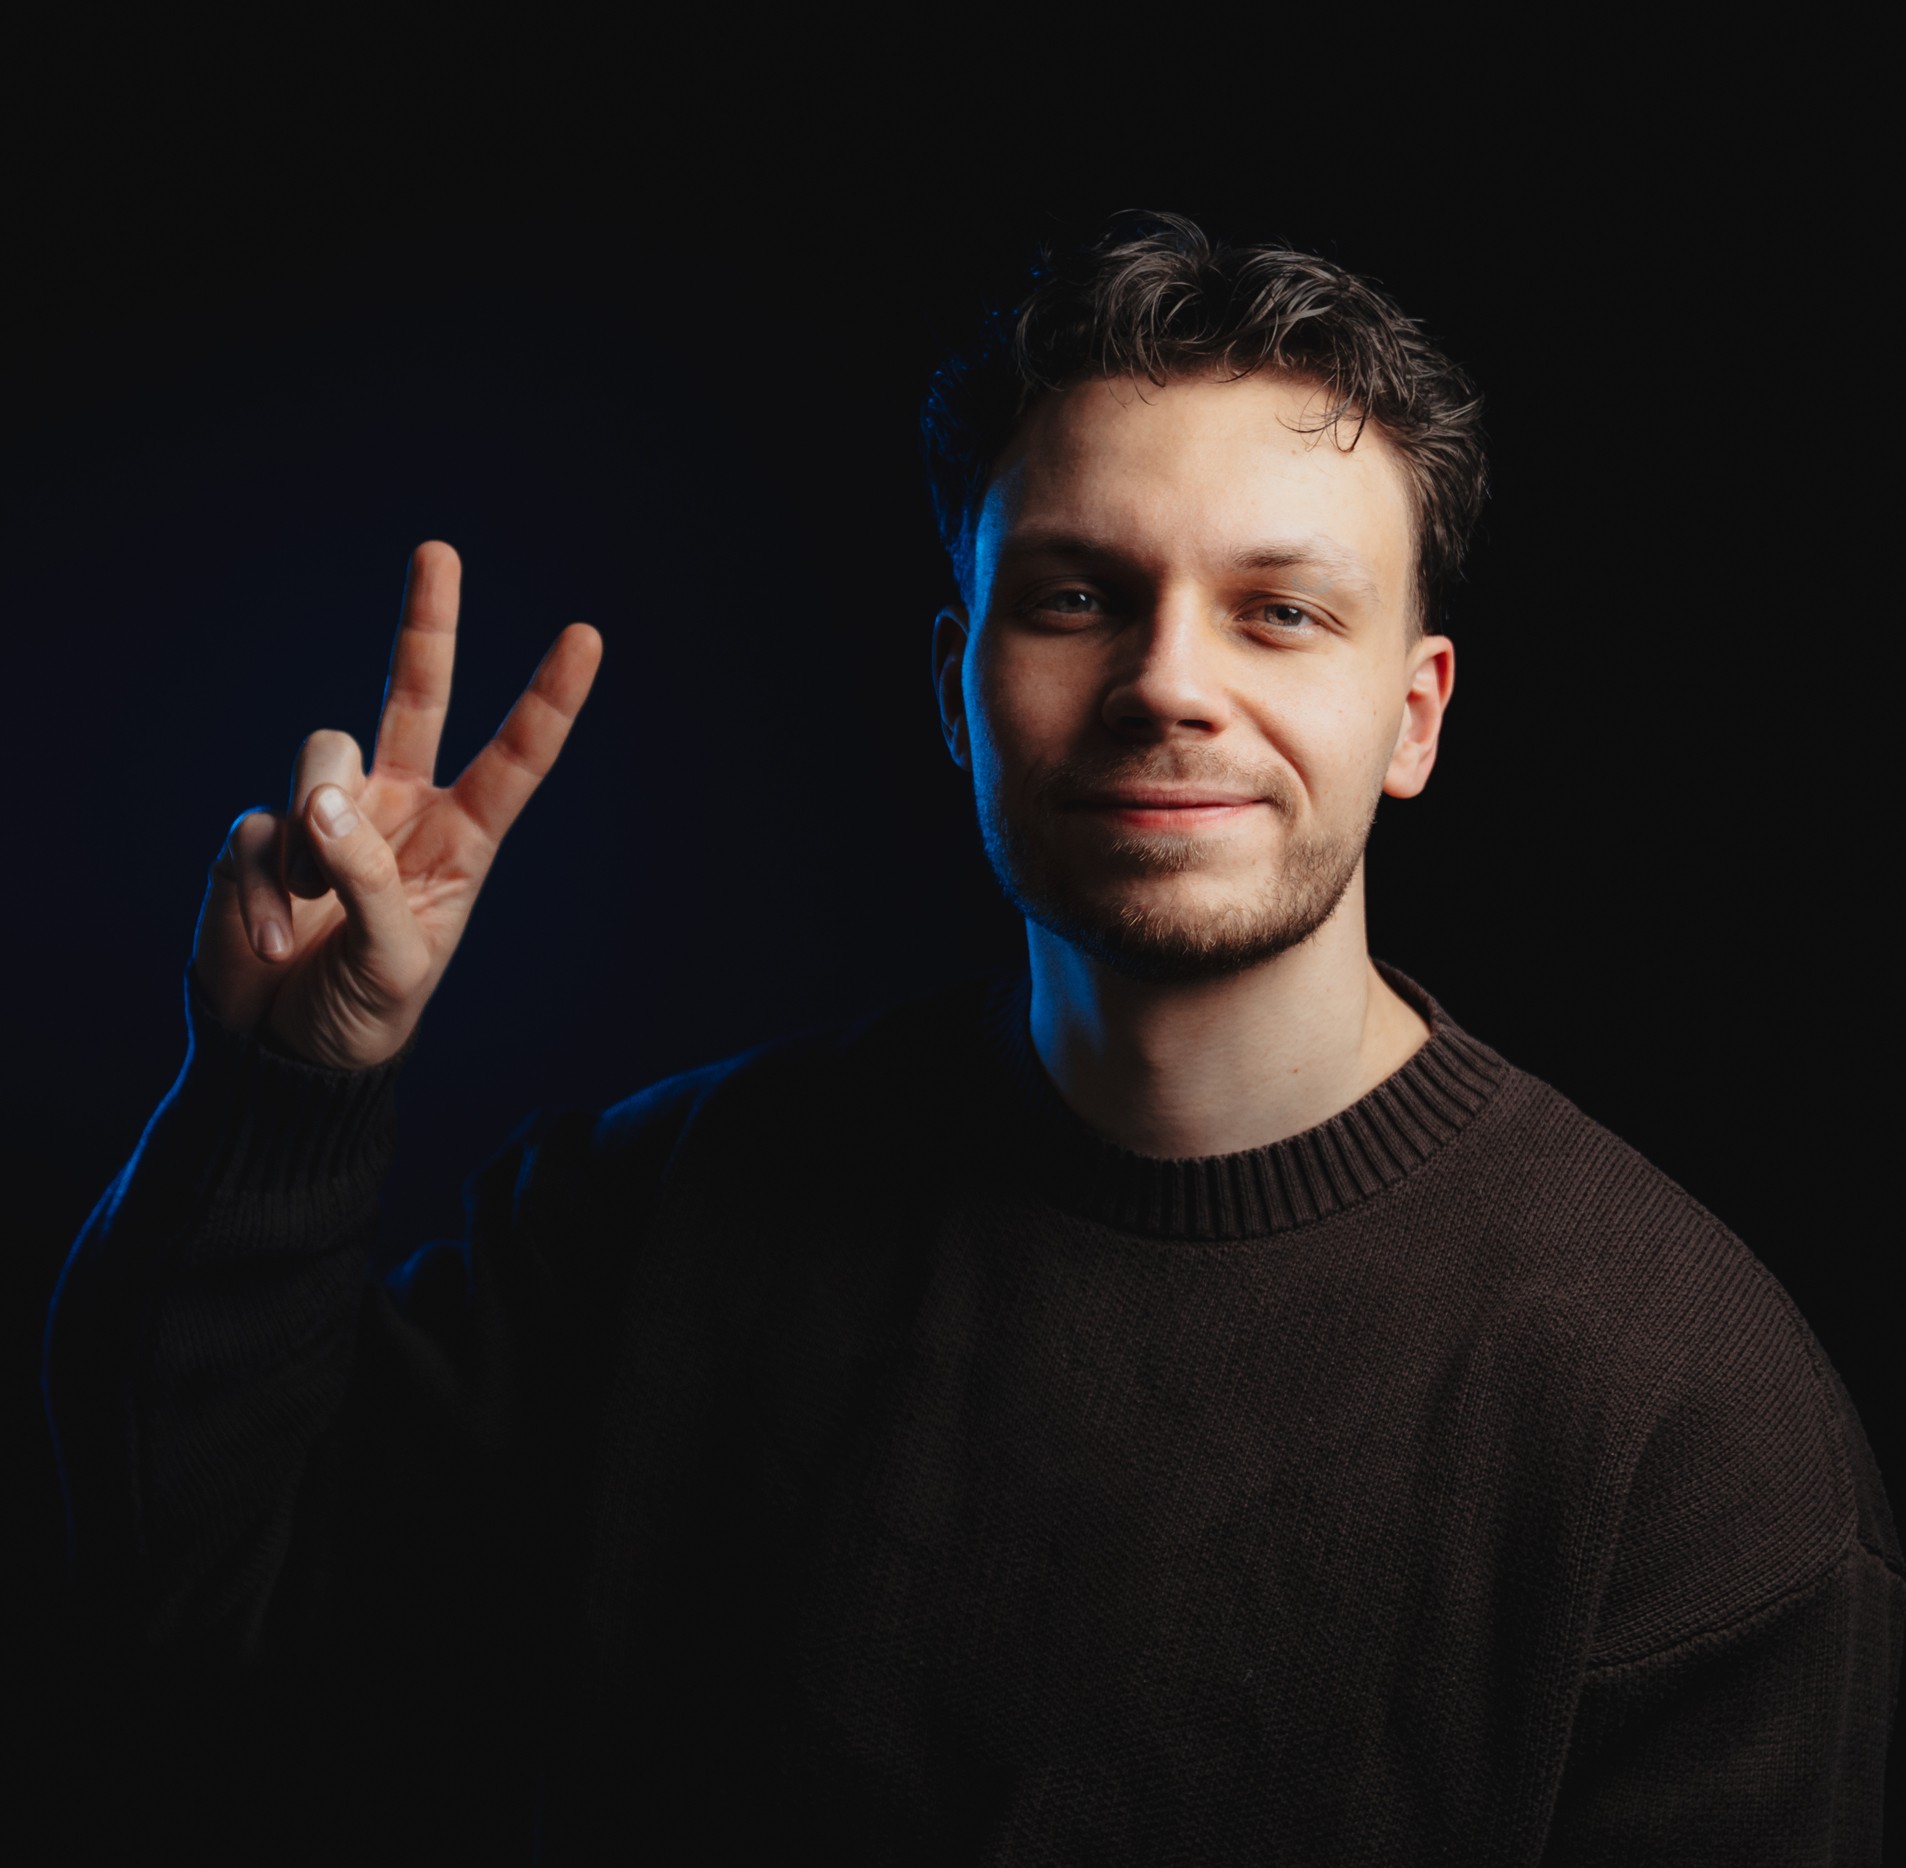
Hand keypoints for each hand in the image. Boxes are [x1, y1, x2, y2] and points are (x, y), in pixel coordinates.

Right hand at [192, 542, 601, 1069]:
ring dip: (319, 832)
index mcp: (460, 840)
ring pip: (324, 754)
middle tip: (439, 549)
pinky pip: (259, 829)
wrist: (281, 1055)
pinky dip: (265, 892)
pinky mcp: (258, 834)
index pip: (512, 760)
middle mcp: (397, 808)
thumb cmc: (363, 1014)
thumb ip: (365, 879)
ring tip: (314, 910)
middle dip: (426, 624)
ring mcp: (325, 813)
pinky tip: (275, 943)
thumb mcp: (395, 964)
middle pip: (413, 697)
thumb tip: (318, 802)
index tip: (587, 637)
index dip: (548, 701)